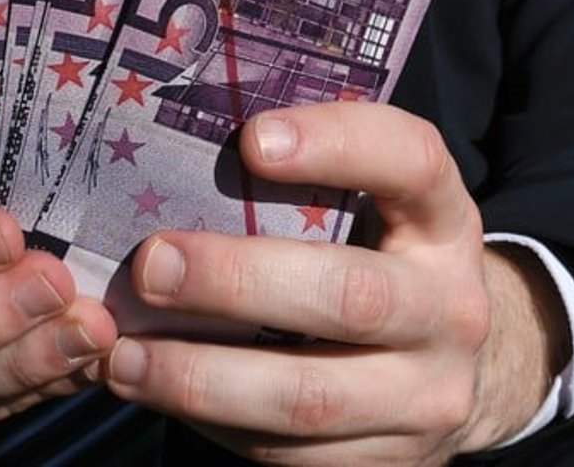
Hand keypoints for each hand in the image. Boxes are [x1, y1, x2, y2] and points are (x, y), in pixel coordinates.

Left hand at [103, 102, 568, 463]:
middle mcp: (450, 306)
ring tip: (123, 353)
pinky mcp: (393, 464)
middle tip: (150, 264)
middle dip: (236, 281)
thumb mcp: (369, 195)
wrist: (447, 355)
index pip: (409, 159)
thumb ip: (304, 169)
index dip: (335, 144)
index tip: (251, 138)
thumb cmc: (375, 244)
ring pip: (310, 397)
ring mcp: (427, 395)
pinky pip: (292, 454)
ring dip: (201, 377)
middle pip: (350, 296)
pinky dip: (213, 423)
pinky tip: (156, 389)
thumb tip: (170, 143)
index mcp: (443, 215)